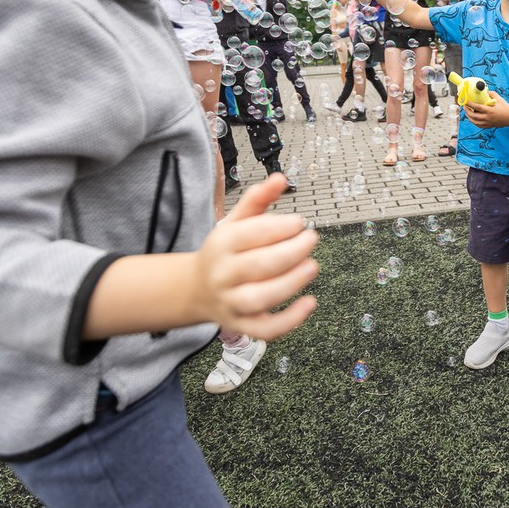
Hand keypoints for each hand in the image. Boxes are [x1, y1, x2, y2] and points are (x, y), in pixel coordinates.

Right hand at [192, 175, 318, 340]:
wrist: (196, 289)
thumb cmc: (225, 251)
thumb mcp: (235, 222)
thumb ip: (257, 200)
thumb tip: (281, 178)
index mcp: (221, 244)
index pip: (250, 234)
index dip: (278, 227)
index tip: (300, 222)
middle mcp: (223, 275)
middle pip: (258, 265)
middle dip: (290, 252)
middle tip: (312, 239)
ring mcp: (231, 303)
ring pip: (260, 298)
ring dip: (290, 283)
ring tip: (312, 266)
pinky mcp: (242, 325)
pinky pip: (265, 329)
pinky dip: (289, 320)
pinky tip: (311, 303)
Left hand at [463, 91, 508, 127]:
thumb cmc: (506, 107)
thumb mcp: (499, 99)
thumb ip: (491, 94)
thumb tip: (485, 91)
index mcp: (489, 110)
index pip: (476, 107)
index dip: (470, 104)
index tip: (466, 101)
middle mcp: (487, 118)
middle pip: (473, 116)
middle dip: (467, 111)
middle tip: (464, 106)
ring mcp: (488, 123)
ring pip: (474, 122)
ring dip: (469, 117)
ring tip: (467, 112)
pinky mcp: (489, 126)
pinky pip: (479, 125)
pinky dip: (474, 122)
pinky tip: (472, 118)